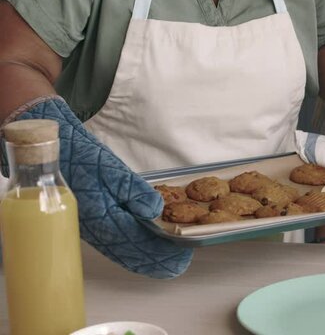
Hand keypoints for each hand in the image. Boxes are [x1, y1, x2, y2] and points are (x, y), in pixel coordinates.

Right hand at [6, 97, 192, 277]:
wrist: (53, 151)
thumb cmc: (82, 158)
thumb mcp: (112, 169)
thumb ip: (135, 191)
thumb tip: (155, 210)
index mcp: (105, 219)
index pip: (138, 246)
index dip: (161, 254)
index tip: (181, 257)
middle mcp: (98, 231)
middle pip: (131, 255)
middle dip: (157, 262)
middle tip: (180, 264)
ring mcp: (94, 230)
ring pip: (123, 253)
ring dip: (146, 259)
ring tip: (168, 263)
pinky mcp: (92, 223)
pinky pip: (115, 246)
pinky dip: (132, 252)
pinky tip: (143, 252)